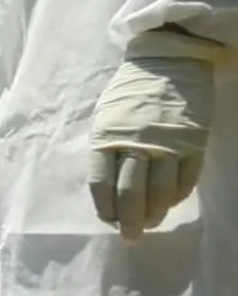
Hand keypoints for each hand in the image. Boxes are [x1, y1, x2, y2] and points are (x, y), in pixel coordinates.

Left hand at [88, 29, 220, 240]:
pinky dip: (175, 197)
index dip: (104, 208)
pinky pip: (185, 181)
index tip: (108, 220)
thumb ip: (105, 151)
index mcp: (107, 137)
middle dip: (128, 221)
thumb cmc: (130, 92)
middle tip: (129, 237)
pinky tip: (168, 203)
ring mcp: (167, 144)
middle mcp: (136, 143)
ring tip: (149, 224)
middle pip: (130, 194)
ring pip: (159, 192)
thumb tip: (107, 190)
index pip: (101, 184)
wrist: (170, 58)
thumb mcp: (105, 117)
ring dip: (153, 214)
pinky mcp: (194, 143)